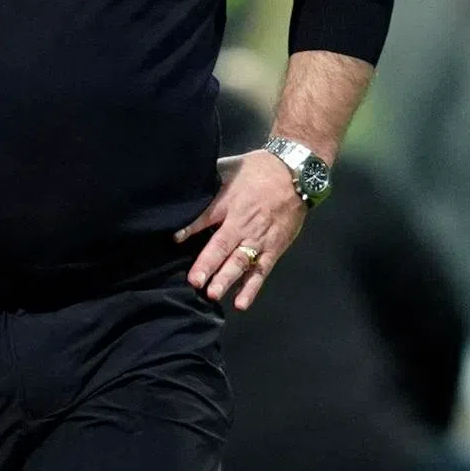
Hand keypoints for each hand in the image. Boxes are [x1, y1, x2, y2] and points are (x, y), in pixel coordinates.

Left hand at [175, 150, 306, 310]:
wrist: (294, 174)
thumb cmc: (258, 170)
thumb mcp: (230, 167)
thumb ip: (211, 179)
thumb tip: (188, 183)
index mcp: (229, 202)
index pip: (206, 217)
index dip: (190, 228)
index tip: (175, 239)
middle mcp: (242, 223)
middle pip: (222, 245)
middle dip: (207, 264)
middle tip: (194, 282)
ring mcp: (258, 238)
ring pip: (240, 262)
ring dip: (226, 279)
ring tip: (212, 293)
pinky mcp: (273, 249)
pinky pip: (261, 271)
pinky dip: (251, 288)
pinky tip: (240, 303)